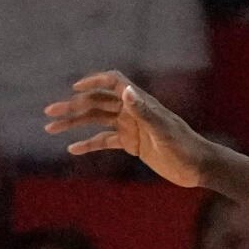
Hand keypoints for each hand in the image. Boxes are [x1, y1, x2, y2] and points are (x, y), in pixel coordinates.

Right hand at [42, 70, 211, 187]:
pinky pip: (105, 141)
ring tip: (50, 128)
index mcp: (141, 102)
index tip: (75, 87)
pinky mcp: (132, 144)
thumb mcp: (163, 131)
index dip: (95, 80)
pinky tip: (72, 149)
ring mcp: (131, 127)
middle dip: (73, 106)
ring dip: (74, 123)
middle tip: (49, 114)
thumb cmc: (185, 147)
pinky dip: (89, 144)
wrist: (198, 167)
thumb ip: (145, 111)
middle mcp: (133, 111)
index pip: (114, 82)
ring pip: (96, 121)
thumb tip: (126, 91)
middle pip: (97, 102)